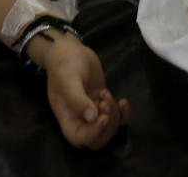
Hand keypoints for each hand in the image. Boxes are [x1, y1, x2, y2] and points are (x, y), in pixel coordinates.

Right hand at [38, 34, 129, 148]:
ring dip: (114, 114)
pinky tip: (123, 101)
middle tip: (104, 102)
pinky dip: (123, 113)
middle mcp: (78, 118)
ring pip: (109, 128)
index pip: (79, 138)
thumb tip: (91, 117)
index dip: (93, 134)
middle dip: (107, 125)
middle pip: (97, 139)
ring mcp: (92, 111)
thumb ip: (77, 98)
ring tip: (105, 92)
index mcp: (66, 116)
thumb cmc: (64, 62)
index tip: (102, 117)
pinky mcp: (102, 102)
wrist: (70, 49)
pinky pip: (117, 117)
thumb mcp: (68, 78)